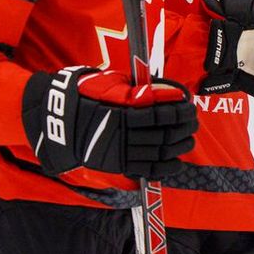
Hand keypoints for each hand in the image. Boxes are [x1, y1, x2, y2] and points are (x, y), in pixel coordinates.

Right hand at [22, 67, 196, 178]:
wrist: (60, 120)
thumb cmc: (88, 95)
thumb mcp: (112, 83)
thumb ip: (139, 89)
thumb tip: (168, 92)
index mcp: (123, 109)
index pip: (161, 111)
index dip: (179, 109)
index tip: (189, 104)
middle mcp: (123, 131)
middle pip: (164, 132)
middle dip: (184, 127)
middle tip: (193, 121)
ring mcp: (120, 150)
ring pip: (158, 151)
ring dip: (178, 146)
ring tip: (189, 140)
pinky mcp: (117, 164)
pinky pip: (147, 169)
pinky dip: (165, 168)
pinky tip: (176, 162)